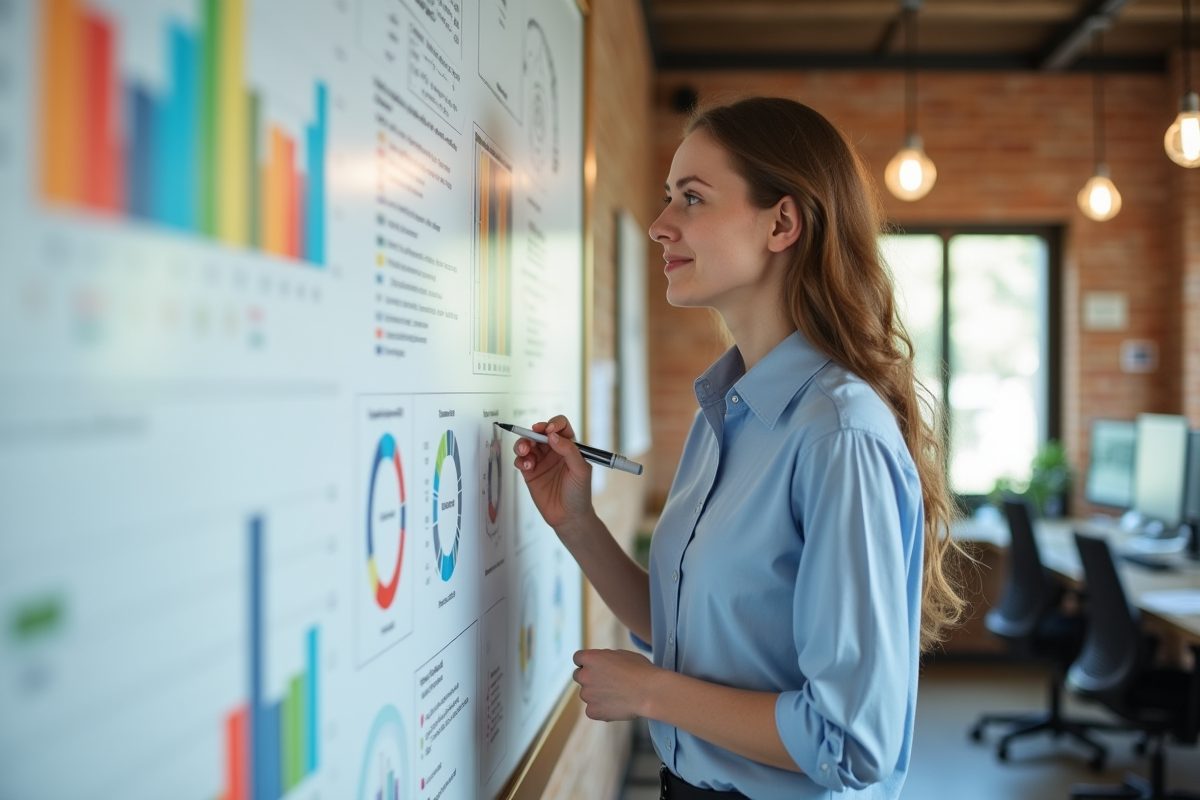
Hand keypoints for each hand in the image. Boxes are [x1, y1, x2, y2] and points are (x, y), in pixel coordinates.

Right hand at [513, 416, 594, 535]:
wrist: (569, 517)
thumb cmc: (579, 493)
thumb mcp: (581, 470)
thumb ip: (569, 450)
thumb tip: (553, 436)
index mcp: (569, 446)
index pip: (560, 426)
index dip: (553, 424)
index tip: (549, 431)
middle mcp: (554, 451)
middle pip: (539, 432)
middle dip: (533, 432)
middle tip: (531, 438)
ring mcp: (541, 461)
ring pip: (527, 444)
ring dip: (523, 443)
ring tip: (524, 451)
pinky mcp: (530, 473)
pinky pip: (521, 460)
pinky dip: (520, 459)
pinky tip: (527, 466)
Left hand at [572, 648, 659, 720]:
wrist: (649, 692)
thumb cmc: (640, 670)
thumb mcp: (621, 655)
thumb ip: (605, 659)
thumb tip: (600, 664)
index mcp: (590, 658)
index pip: (578, 658)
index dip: (586, 662)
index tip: (594, 666)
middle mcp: (585, 676)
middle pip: (578, 676)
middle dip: (589, 678)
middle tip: (606, 682)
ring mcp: (587, 695)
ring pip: (587, 694)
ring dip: (596, 694)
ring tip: (616, 695)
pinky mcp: (592, 712)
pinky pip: (592, 710)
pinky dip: (601, 709)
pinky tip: (616, 706)